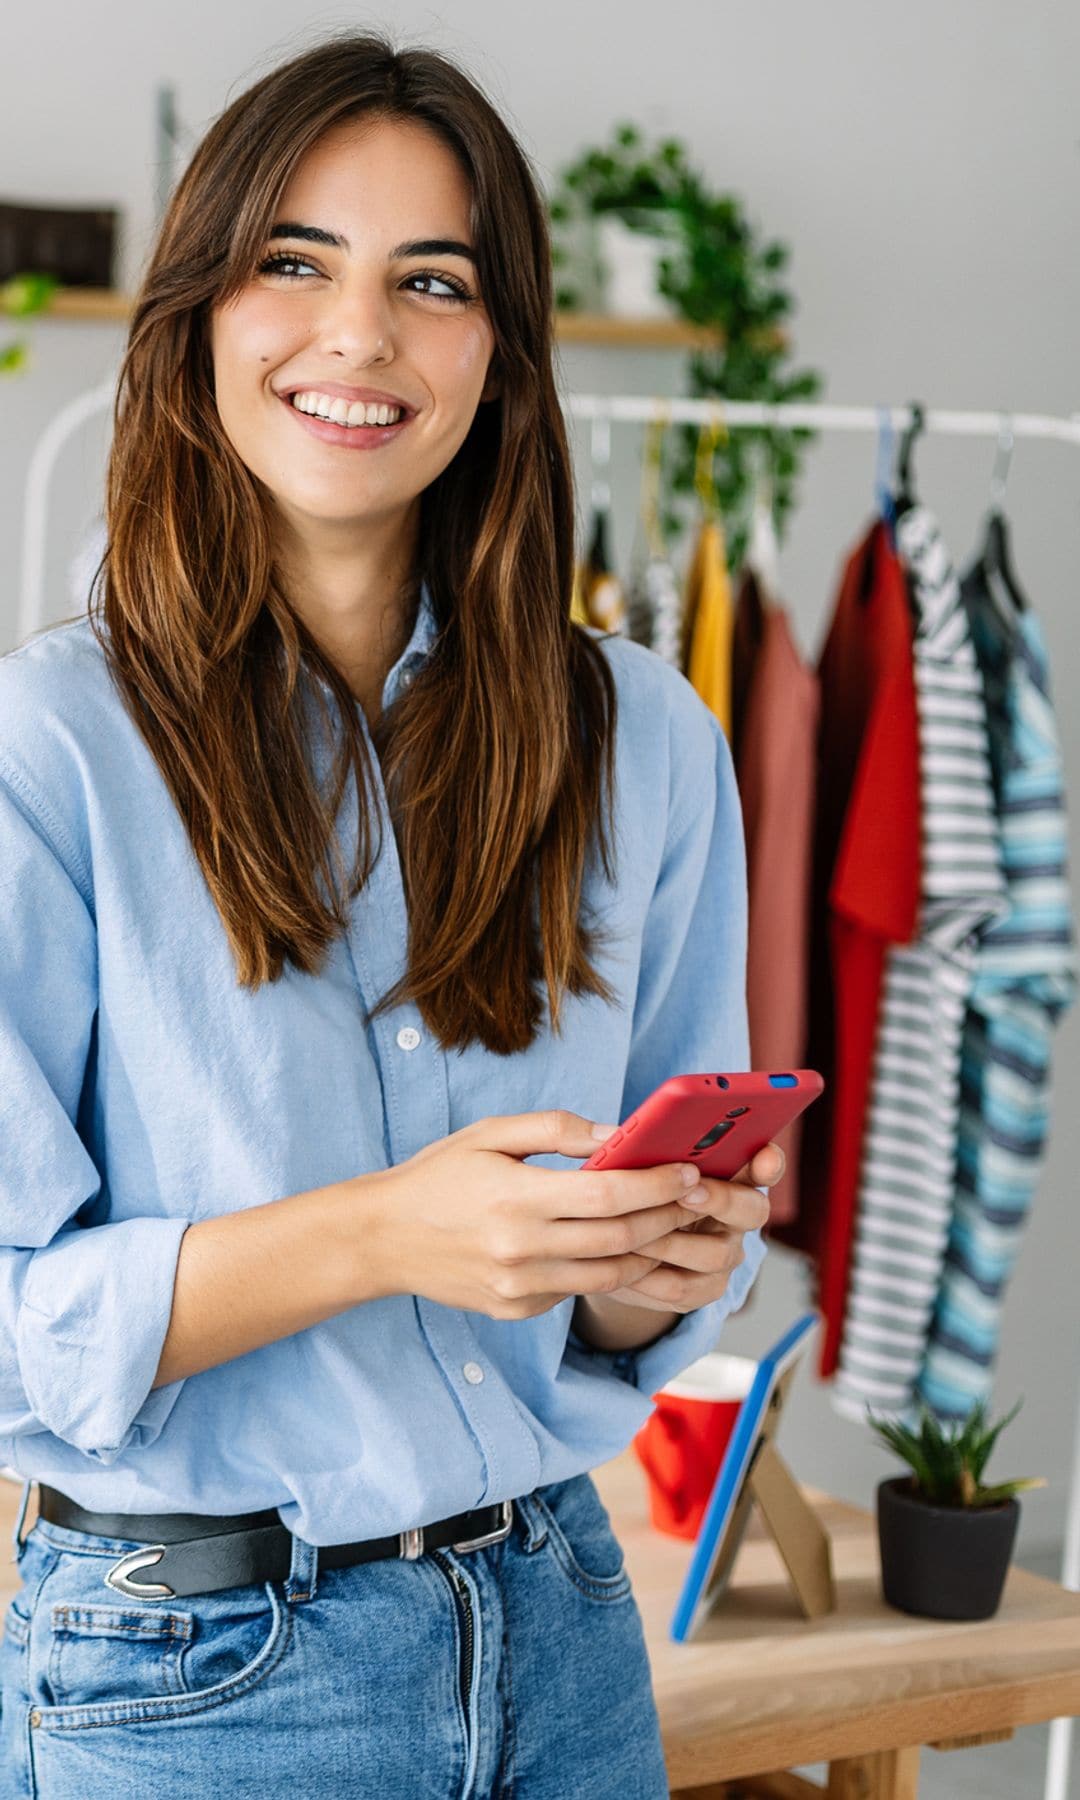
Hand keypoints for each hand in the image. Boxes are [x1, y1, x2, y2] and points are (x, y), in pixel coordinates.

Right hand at [367, 1110, 711, 1320]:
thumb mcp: (490, 1133)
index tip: (688, 1171)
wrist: (382, 1238)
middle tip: (696, 1198)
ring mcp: (520, 1288)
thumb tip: (617, 1133)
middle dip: (668, 1218)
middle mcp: (522, 1250)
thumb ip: (556, 1129)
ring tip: (670, 1225)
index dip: (658, 1185)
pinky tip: (618, 1247)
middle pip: (620, 1239)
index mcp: (518, 1199)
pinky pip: (576, 1290)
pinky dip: (604, 1269)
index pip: (609, 1196)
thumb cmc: (438, 1176)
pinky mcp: (517, 1310)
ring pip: (608, 1275)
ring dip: (648, 1250)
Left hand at [585, 1143, 780, 1315]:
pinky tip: (621, 1263)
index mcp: (729, 1175)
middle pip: (753, 1209)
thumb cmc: (630, 1194)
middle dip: (721, 1200)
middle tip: (687, 1193)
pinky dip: (648, 1277)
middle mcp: (736, 1217)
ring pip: (716, 1254)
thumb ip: (641, 1150)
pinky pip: (682, 1287)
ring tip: (633, 1234)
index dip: (769, 1162)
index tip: (764, 1157)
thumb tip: (614, 1138)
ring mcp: (725, 1254)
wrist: (615, 1250)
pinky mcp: (704, 1289)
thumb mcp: (635, 1166)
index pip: (763, 1164)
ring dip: (671, 1242)